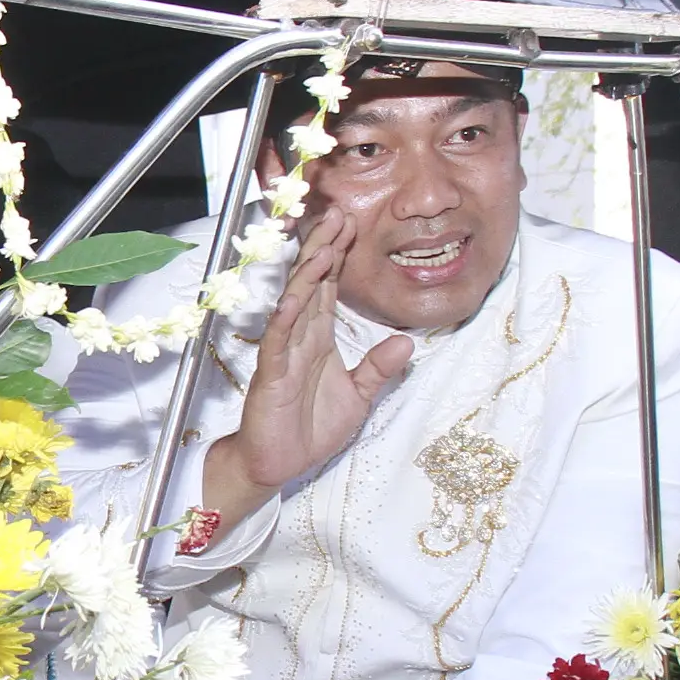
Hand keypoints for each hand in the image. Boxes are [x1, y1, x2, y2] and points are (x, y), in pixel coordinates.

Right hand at [199, 209, 412, 533]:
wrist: (276, 465)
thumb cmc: (309, 430)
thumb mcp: (358, 397)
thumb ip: (378, 368)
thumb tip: (408, 342)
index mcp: (319, 339)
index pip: (330, 288)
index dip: (340, 256)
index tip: (351, 224)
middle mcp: (300, 338)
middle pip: (312, 284)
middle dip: (324, 248)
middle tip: (337, 214)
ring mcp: (284, 354)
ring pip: (296, 304)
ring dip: (309, 273)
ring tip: (324, 243)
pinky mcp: (272, 376)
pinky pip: (278, 342)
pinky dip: (286, 318)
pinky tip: (294, 296)